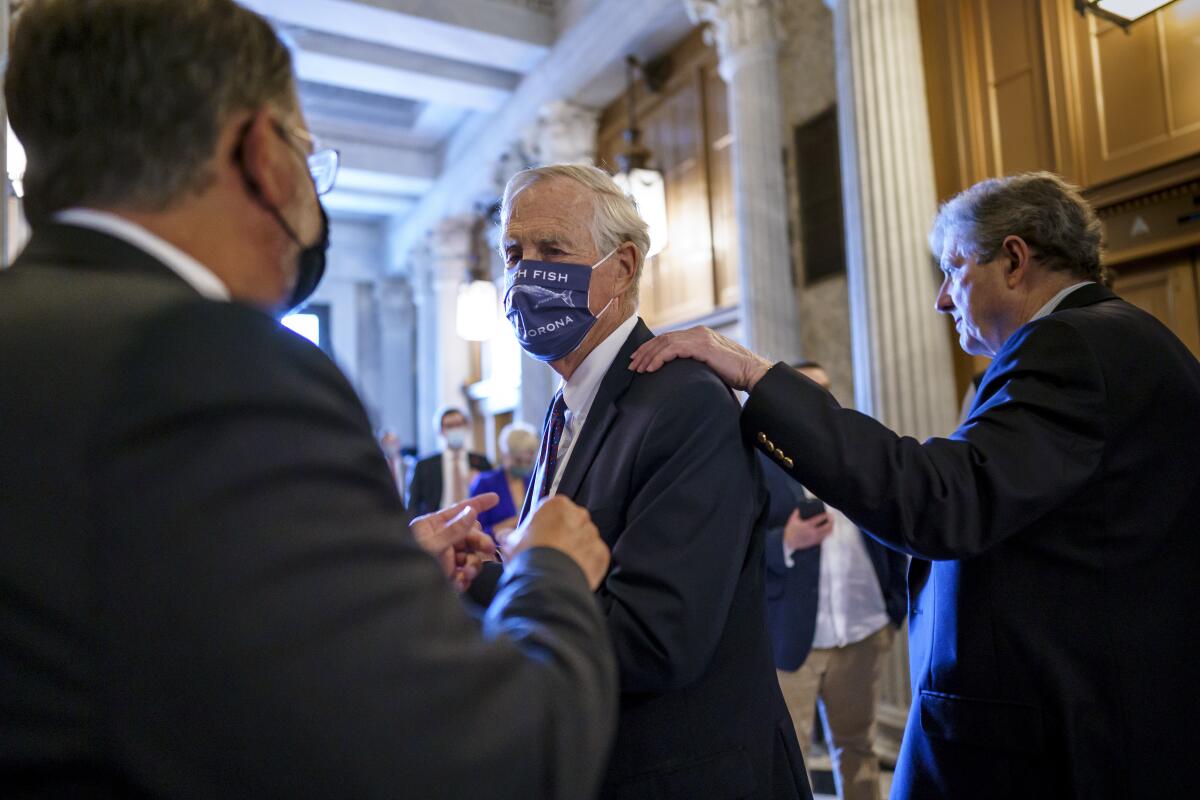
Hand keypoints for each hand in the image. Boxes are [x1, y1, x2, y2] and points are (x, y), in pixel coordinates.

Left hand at [410, 493, 499, 589]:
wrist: (400, 592)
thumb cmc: (407, 563)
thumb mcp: (432, 544)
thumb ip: (453, 529)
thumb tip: (471, 511)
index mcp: (433, 525)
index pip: (459, 510)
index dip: (478, 503)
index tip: (495, 498)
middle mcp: (442, 539)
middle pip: (471, 535)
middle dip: (481, 542)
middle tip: (489, 549)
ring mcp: (446, 557)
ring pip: (471, 555)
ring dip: (473, 565)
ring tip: (466, 573)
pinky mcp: (448, 574)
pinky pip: (466, 573)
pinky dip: (465, 579)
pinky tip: (458, 583)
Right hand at [502, 495, 609, 589]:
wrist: (547, 581)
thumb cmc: (528, 556)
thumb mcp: (510, 542)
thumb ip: (509, 534)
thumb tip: (503, 534)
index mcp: (557, 505)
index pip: (552, 510)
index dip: (543, 524)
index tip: (538, 537)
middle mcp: (579, 515)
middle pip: (570, 523)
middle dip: (561, 536)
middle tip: (549, 553)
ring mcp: (592, 534)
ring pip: (583, 540)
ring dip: (574, 550)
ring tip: (559, 566)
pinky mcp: (601, 553)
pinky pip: (593, 557)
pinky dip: (585, 564)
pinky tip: (571, 572)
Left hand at [628, 326, 773, 391]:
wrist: (753, 373)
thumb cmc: (735, 375)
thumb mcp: (710, 366)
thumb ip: (694, 364)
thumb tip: (678, 374)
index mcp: (700, 335)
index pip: (669, 338)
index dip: (651, 348)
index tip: (638, 359)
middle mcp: (698, 332)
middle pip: (663, 338)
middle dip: (645, 352)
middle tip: (632, 365)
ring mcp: (700, 338)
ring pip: (665, 342)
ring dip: (648, 356)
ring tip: (638, 369)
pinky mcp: (702, 347)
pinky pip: (673, 349)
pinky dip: (659, 358)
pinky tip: (651, 369)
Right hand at [783, 509, 832, 551]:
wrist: (788, 543)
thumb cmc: (790, 531)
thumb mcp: (793, 520)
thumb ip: (797, 512)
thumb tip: (800, 507)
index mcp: (807, 525)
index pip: (819, 519)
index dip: (825, 515)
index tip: (828, 513)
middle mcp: (812, 532)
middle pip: (826, 527)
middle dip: (831, 521)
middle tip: (832, 517)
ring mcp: (814, 538)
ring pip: (826, 533)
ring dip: (831, 528)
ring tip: (832, 523)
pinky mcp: (814, 543)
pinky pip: (824, 538)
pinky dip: (827, 534)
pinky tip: (828, 530)